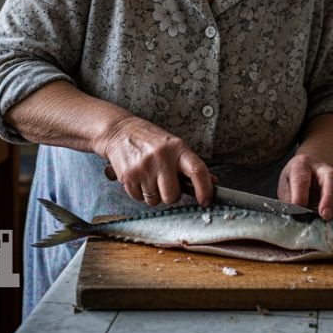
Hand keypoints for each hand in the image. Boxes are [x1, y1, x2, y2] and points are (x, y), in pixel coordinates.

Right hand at [95, 116, 214, 206]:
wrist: (119, 131)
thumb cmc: (149, 139)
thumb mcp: (173, 145)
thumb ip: (191, 165)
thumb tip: (212, 182)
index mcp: (177, 148)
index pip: (197, 171)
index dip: (205, 189)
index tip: (205, 200)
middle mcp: (161, 157)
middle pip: (173, 195)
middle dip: (170, 195)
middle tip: (164, 183)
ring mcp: (144, 167)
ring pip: (155, 200)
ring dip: (153, 194)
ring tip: (149, 176)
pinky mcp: (128, 176)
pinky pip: (139, 199)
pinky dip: (139, 193)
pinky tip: (138, 177)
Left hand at [277, 152, 332, 220]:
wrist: (310, 170)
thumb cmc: (294, 184)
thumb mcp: (285, 190)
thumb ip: (289, 202)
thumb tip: (298, 219)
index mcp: (301, 166)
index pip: (301, 177)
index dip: (300, 193)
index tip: (299, 208)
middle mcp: (322, 168)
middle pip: (332, 176)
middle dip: (331, 197)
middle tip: (325, 215)